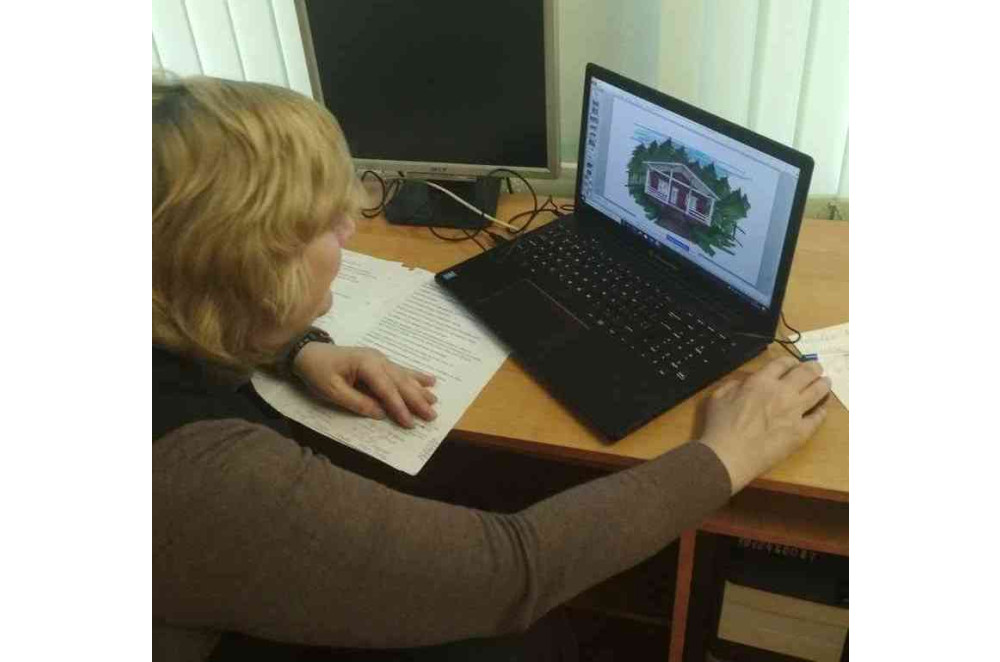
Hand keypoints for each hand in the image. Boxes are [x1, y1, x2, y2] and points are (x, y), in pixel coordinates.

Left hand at [292, 343, 437, 427]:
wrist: (309, 352)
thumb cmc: (317, 372)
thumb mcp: (332, 391)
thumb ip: (357, 402)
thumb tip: (381, 414)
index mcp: (365, 364)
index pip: (386, 389)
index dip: (399, 407)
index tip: (410, 423)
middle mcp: (377, 359)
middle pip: (401, 382)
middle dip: (417, 400)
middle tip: (432, 416)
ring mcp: (380, 359)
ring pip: (404, 376)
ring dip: (420, 390)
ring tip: (435, 401)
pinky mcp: (379, 362)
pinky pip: (401, 370)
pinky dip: (416, 376)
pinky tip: (431, 380)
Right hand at [699, 356, 830, 493]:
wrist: (729, 455)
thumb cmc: (720, 427)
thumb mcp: (718, 397)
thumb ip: (733, 385)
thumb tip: (745, 382)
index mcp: (761, 382)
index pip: (782, 364)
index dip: (790, 361)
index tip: (793, 363)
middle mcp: (782, 392)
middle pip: (806, 373)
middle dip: (813, 368)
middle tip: (816, 368)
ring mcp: (795, 412)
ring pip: (818, 391)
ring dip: (823, 384)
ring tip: (826, 382)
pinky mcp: (801, 432)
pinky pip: (818, 417)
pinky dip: (822, 410)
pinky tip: (822, 408)